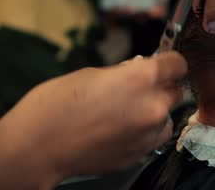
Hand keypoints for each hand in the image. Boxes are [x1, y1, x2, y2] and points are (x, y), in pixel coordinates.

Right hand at [0, 52, 186, 188]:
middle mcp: (154, 105)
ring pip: (166, 116)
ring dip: (154, 112)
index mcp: (143, 77)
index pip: (177, 64)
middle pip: (175, 91)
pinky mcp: (141, 152)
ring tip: (127, 113)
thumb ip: (124, 73)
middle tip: (138, 89)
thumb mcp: (93, 74)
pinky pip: (154, 137)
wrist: (38, 147)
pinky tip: (122, 130)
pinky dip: (145, 132)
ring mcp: (149, 132)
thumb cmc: (56, 106)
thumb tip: (139, 70)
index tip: (164, 63)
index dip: (170, 62)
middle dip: (161, 88)